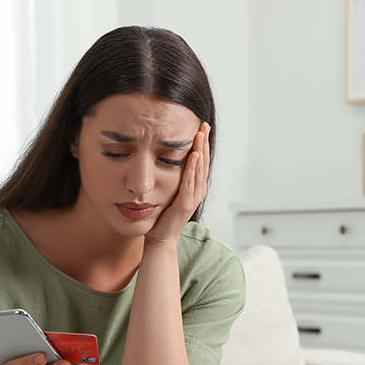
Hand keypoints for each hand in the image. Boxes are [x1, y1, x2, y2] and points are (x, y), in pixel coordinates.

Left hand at [144, 122, 209, 245]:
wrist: (160, 239)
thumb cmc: (161, 217)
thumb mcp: (167, 192)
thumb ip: (171, 178)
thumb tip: (164, 159)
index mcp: (194, 188)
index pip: (200, 162)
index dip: (202, 144)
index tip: (200, 127)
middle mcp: (197, 191)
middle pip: (203, 162)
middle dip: (204, 143)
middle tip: (204, 124)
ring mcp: (193, 198)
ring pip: (199, 170)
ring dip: (201, 151)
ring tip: (200, 134)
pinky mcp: (185, 204)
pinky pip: (190, 183)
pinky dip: (193, 168)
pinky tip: (194, 155)